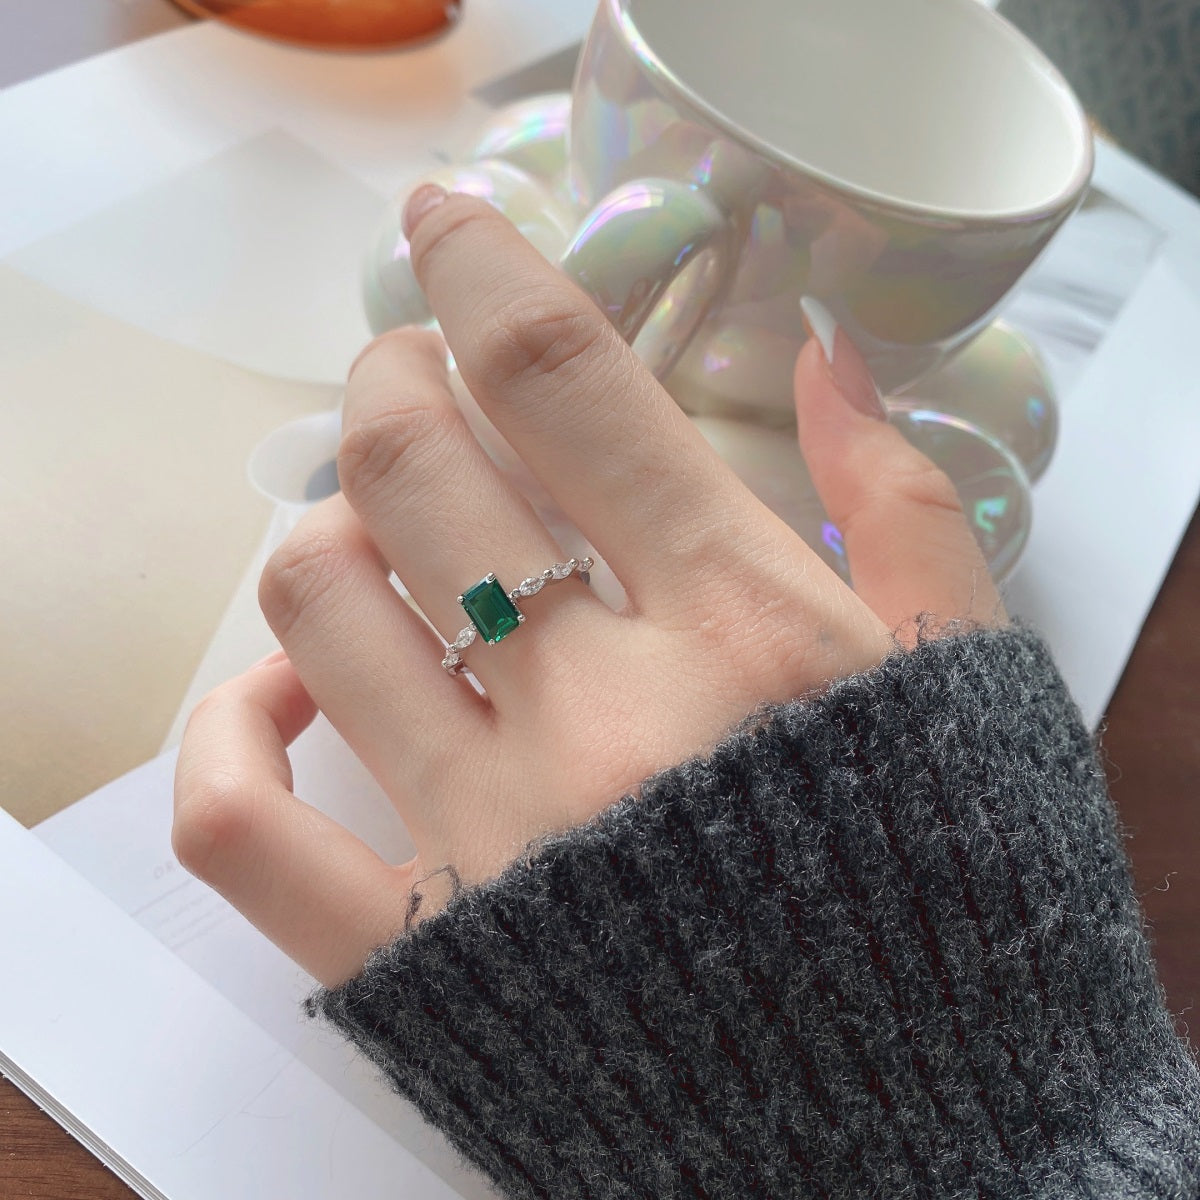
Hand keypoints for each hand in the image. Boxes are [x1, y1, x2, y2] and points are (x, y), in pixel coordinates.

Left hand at [173, 187, 1001, 986]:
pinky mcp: (419, 961)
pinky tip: (287, 690)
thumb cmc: (952, 910)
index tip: (445, 221)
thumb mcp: (970, 688)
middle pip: (410, 458)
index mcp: (743, 628)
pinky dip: (229, 730)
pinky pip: (241, 823)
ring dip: (326, 527)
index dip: (483, 267)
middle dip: (393, 371)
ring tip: (376, 532)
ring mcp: (491, 839)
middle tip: (416, 370)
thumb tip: (835, 358)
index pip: (561, 377)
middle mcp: (600, 714)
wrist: (918, 1146)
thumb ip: (905, 507)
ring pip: (312, 604)